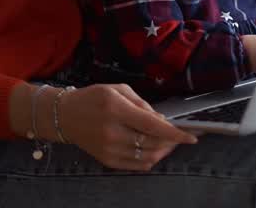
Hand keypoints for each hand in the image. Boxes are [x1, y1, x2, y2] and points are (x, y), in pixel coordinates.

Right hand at [59, 83, 197, 170]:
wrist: (65, 116)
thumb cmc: (93, 98)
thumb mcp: (118, 90)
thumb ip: (142, 104)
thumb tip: (161, 119)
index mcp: (116, 110)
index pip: (152, 125)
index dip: (174, 133)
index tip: (191, 137)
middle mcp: (112, 132)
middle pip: (152, 143)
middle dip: (171, 141)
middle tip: (180, 136)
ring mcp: (108, 149)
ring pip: (147, 157)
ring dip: (163, 151)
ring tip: (168, 142)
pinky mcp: (106, 160)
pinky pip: (137, 165)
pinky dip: (151, 159)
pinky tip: (154, 150)